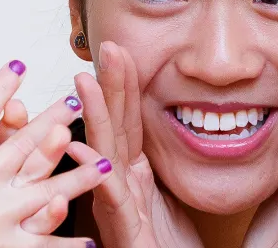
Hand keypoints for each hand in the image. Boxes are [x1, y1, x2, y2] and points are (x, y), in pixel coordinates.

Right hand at [0, 60, 111, 247]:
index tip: (17, 65)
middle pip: (23, 143)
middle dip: (51, 120)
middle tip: (74, 102)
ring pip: (47, 188)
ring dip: (78, 175)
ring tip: (105, 163)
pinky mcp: (9, 247)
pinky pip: (45, 243)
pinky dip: (68, 243)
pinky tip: (90, 239)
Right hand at [74, 41, 203, 247]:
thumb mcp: (178, 195)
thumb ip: (173, 163)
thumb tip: (194, 129)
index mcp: (134, 177)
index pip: (128, 121)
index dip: (124, 86)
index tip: (122, 50)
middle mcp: (120, 187)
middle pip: (112, 128)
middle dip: (106, 87)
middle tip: (106, 48)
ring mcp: (117, 208)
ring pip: (102, 154)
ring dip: (93, 117)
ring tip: (85, 82)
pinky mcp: (122, 230)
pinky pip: (108, 198)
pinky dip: (93, 172)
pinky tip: (84, 148)